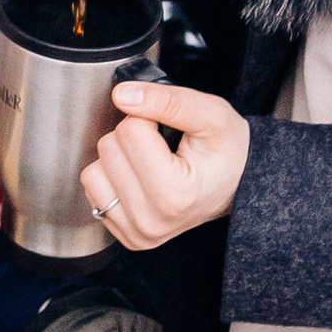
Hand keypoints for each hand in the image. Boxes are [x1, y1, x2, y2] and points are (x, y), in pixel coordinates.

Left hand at [84, 83, 248, 248]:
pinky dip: (111, 177)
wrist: (239, 184)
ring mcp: (137, 233)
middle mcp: (152, 221)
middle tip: (163, 148)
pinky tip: (140, 179)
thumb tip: (122, 95)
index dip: (148, 118)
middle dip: (132, 137)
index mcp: (174, 196)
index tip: (169, 131)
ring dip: (118, 158)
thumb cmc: (228, 151)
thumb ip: (168, 100)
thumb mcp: (211, 114)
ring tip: (151, 164)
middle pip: (108, 149)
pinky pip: (92, 190)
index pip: (128, 131)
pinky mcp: (126, 236)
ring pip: (93, 171)